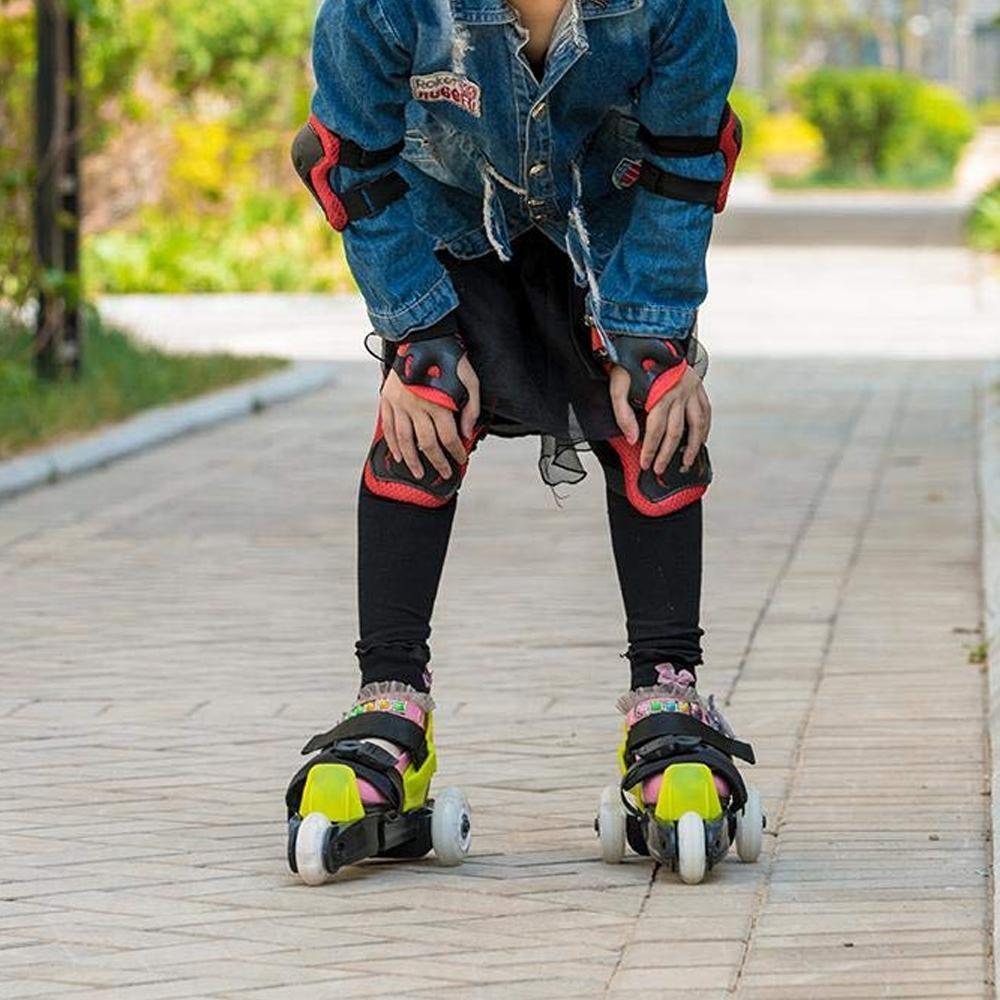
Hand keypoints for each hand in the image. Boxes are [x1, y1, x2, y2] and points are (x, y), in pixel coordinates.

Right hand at [380, 355, 479, 479]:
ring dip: (412, 460)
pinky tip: (398, 457)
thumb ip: (471, 407)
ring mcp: (400, 403)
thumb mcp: (470, 379)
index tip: (461, 460)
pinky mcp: (387, 399)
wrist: (421, 336)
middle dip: (438, 462)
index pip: (448, 436)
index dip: (456, 451)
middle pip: (427, 443)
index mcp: (438, 402)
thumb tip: (467, 432)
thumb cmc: (449, 358)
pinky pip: (388, 427)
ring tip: (419, 474)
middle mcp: (417, 405)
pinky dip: (393, 444)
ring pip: (405, 440)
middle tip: (445, 474)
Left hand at [610, 365, 710, 475]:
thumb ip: (622, 413)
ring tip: (685, 463)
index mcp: (660, 393)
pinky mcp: (698, 386)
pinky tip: (700, 441)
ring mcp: (691, 389)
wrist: (646, 337)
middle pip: (675, 432)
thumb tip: (633, 439)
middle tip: (660, 469)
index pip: (656, 430)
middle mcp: (679, 392)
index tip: (645, 464)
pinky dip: (704, 429)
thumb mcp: (618, 385)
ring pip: (697, 424)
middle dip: (667, 454)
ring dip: (693, 447)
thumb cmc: (630, 363)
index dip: (651, 450)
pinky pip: (706, 412)